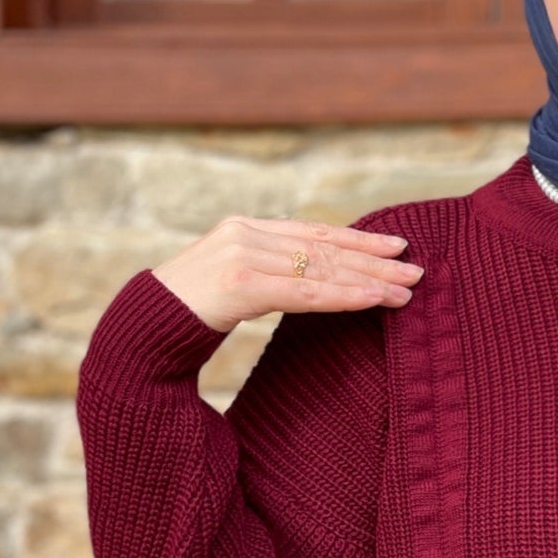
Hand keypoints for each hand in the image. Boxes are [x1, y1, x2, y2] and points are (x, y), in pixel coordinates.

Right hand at [150, 217, 423, 334]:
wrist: (141, 331)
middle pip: (323, 247)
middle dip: (373, 260)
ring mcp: (241, 256)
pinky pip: (304, 292)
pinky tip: (373, 299)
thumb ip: (265, 271)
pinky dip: (343, 295)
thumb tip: (310, 275)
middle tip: (415, 271)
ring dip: (368, 280)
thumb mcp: (230, 282)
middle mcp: (244, 233)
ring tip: (405, 290)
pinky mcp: (240, 284)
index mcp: (244, 227)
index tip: (396, 246)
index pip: (313, 232)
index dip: (357, 239)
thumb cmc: (187, 315)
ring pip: (320, 268)